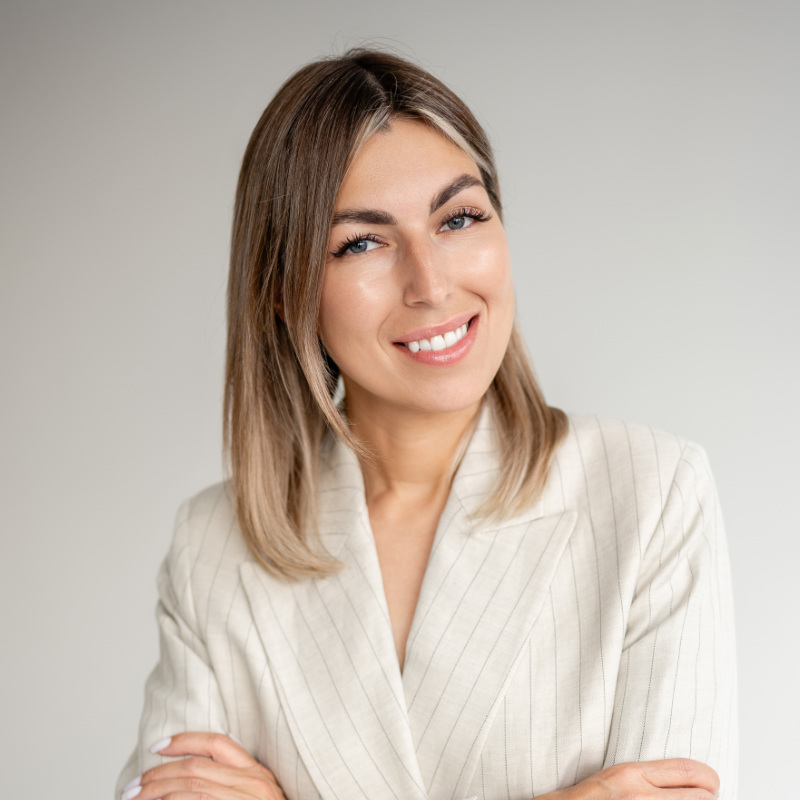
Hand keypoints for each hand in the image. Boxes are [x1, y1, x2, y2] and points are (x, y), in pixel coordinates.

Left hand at [121, 732, 285, 799]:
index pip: (217, 743)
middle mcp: (252, 783)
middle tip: (132, 787)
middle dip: (158, 775)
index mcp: (256, 772)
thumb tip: (184, 779)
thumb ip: (229, 784)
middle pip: (195, 768)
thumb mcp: (255, 798)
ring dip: (156, 794)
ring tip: (134, 799)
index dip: (184, 740)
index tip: (157, 746)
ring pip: (190, 789)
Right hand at [547, 759, 719, 798]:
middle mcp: (641, 798)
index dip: (708, 778)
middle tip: (701, 799)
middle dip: (706, 799)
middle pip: (702, 797)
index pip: (690, 771)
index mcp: (631, 775)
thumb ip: (644, 779)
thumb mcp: (612, 779)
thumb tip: (681, 783)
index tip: (711, 783)